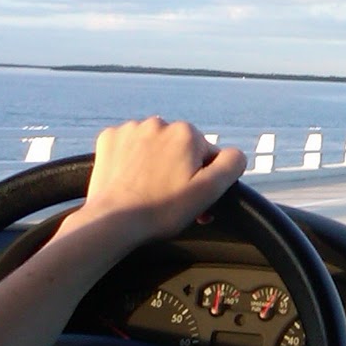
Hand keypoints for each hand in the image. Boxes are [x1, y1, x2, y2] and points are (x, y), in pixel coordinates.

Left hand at [56, 117, 245, 247]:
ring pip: (156, 146)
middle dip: (181, 172)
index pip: (208, 156)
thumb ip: (231, 165)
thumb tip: (235, 154)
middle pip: (181, 149)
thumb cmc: (160, 210)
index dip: (204, 180)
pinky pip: (130, 146)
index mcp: (186, 133)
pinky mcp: (109, 139)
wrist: (111, 222)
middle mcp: (159, 123)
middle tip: (172, 201)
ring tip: (150, 192)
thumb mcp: (208, 191)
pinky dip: (134, 160)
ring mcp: (131, 129)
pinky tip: (132, 181)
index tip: (193, 200)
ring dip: (158, 164)